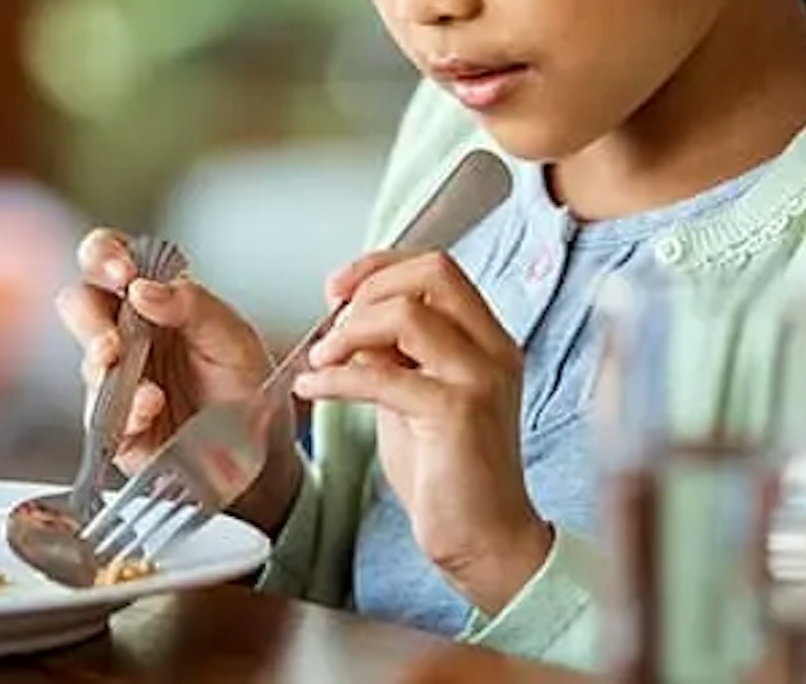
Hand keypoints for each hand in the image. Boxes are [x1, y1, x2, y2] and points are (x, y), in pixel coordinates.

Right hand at [54, 229, 300, 533]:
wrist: (262, 449)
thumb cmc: (246, 382)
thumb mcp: (234, 335)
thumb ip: (194, 305)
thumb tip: (142, 289)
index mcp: (153, 297)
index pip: (109, 258)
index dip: (103, 254)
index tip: (122, 270)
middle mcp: (127, 332)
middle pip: (80, 305)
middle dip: (89, 317)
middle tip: (114, 335)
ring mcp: (118, 379)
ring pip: (89, 362)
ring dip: (107, 367)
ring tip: (143, 382)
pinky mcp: (118, 426)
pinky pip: (105, 416)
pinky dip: (127, 412)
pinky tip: (150, 409)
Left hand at [293, 250, 552, 614]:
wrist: (484, 540)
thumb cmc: (448, 475)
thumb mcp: (414, 398)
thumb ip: (392, 357)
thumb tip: (349, 325)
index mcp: (487, 340)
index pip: (439, 268)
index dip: (382, 266)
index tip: (338, 288)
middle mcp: (492, 349)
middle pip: (434, 272)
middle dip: (370, 285)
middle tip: (331, 319)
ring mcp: (479, 377)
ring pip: (408, 314)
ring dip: (350, 331)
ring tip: (321, 360)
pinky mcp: (456, 412)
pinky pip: (384, 375)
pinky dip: (336, 378)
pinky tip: (313, 389)